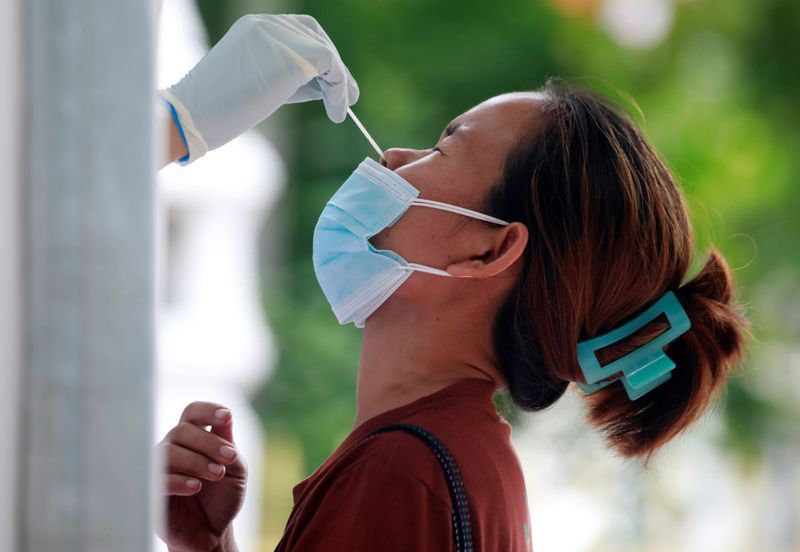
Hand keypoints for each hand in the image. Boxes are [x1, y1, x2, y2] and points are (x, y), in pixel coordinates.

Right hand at [156, 402, 247, 551]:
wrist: (213, 532)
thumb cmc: (222, 496)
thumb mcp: (235, 469)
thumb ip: (228, 444)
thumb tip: (227, 416)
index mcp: (193, 438)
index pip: (192, 413)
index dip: (207, 410)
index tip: (226, 416)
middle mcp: (173, 448)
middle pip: (182, 430)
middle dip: (209, 442)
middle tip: (229, 458)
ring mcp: (159, 469)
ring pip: (168, 451)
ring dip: (196, 460)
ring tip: (217, 473)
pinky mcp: (152, 493)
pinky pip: (157, 479)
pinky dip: (179, 480)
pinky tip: (196, 487)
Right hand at [160, 13, 358, 163]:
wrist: (194, 116)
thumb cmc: (219, 110)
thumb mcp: (257, 81)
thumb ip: (290, 76)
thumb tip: (328, 85)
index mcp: (255, 26)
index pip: (301, 30)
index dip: (320, 56)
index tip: (327, 85)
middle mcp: (268, 24)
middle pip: (317, 37)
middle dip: (334, 68)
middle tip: (344, 97)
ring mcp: (280, 37)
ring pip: (327, 53)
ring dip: (340, 83)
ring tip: (341, 109)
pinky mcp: (293, 58)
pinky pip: (332, 68)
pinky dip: (340, 91)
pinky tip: (337, 113)